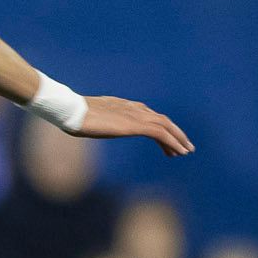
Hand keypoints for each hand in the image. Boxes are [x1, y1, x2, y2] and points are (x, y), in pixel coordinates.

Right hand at [77, 96, 193, 158]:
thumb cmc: (73, 116)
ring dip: (178, 139)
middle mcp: (133, 108)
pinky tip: (179, 151)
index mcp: (124, 106)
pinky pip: (160, 133)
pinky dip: (173, 142)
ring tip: (186, 151)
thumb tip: (88, 125)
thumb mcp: (88, 120)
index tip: (164, 141)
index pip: (148, 116)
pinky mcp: (135, 125)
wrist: (71, 110)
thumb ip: (96, 122)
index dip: (159, 128)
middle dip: (175, 133)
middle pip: (161, 120)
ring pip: (165, 126)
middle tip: (184, 147)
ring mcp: (135, 115)